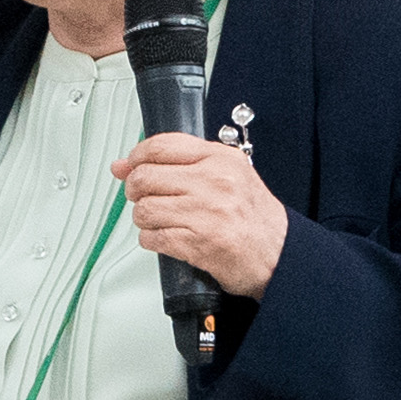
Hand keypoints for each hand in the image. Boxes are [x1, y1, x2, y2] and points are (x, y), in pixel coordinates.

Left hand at [116, 132, 286, 297]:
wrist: (278, 253)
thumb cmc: (252, 216)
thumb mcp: (225, 176)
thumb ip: (176, 165)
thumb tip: (122, 165)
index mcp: (220, 159)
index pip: (161, 146)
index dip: (137, 157)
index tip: (132, 166)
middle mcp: (213, 182)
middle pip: (144, 178)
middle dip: (136, 191)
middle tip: (147, 197)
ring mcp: (204, 212)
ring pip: (143, 209)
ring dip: (145, 218)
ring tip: (165, 220)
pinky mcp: (196, 242)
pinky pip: (150, 237)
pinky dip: (153, 239)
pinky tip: (170, 237)